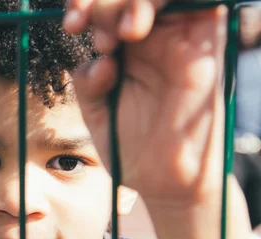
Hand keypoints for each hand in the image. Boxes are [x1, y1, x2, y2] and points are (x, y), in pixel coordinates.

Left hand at [67, 2, 227, 204]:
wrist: (162, 181)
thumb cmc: (130, 147)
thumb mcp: (96, 112)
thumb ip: (89, 81)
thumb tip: (100, 59)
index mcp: (123, 47)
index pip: (106, 4)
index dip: (86, 3)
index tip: (72, 25)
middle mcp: (152, 37)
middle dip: (105, 1)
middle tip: (94, 33)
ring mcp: (179, 40)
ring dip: (133, 1)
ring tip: (115, 36)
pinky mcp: (204, 49)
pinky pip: (203, 7)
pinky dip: (165, 2)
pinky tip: (135, 28)